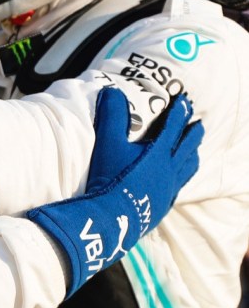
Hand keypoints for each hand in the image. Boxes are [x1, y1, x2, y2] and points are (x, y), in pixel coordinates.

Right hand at [27, 88, 200, 297]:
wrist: (112, 217)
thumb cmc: (111, 178)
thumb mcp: (108, 142)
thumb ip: (112, 115)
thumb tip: (112, 90)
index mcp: (159, 153)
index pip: (174, 127)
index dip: (180, 112)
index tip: (186, 101)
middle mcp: (170, 170)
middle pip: (188, 148)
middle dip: (193, 133)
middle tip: (199, 123)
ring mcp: (168, 189)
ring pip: (188, 169)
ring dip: (192, 155)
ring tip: (194, 151)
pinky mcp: (162, 204)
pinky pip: (178, 186)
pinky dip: (181, 177)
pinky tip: (175, 180)